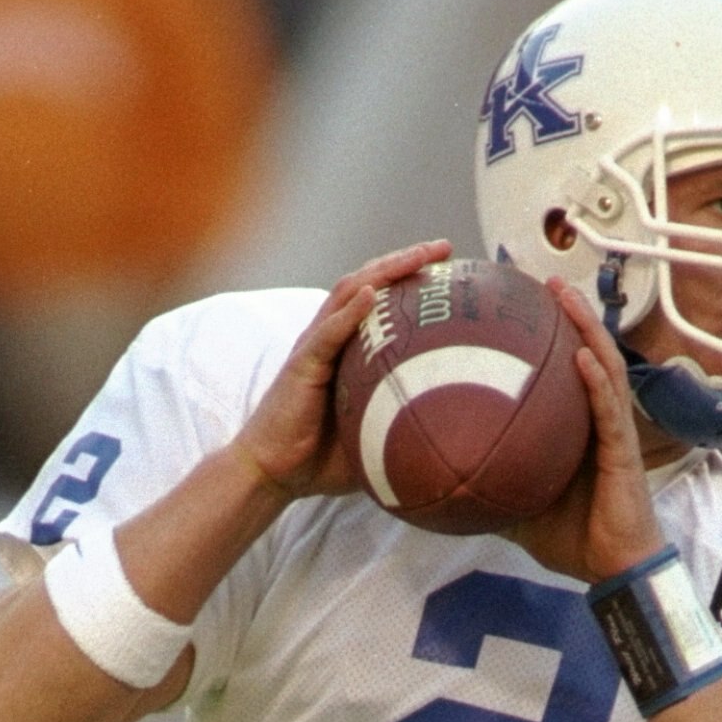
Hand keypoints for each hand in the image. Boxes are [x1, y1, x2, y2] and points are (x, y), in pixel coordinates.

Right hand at [234, 240, 451, 499]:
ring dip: (385, 271)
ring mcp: (314, 346)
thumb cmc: (317, 460)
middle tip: (445, 248)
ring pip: (350, 294)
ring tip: (419, 256)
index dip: (411, 280)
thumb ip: (398, 425)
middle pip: (369, 283)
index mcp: (346, 349)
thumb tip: (446, 439)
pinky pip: (328, 332)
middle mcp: (329, 337)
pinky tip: (373, 294)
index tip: (450, 269)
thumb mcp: (370, 438)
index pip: (381, 301)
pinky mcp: (302, 364)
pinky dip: (350, 312)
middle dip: (407, 261)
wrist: (271, 473)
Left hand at [509, 282, 662, 581]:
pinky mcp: (625, 448)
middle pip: (584, 351)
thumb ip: (486, 490)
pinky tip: (580, 355)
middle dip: (564, 312)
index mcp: (575, 427)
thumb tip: (439, 486)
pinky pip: (609, 407)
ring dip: (584, 326)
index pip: (560, 369)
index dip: (544, 335)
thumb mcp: (516, 510)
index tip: (514, 304)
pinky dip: (596, 379)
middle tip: (535, 278)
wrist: (610, 569)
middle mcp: (597, 418)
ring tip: (561, 293)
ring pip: (602, 364)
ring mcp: (614, 429)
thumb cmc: (571, 539)